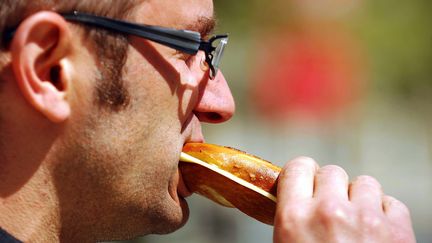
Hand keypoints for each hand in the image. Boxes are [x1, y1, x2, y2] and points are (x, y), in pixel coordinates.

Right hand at [274, 157, 414, 242]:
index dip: (302, 175)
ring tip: (356, 223)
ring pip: (364, 183)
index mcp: (295, 218)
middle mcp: (330, 212)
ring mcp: (368, 220)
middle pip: (332, 171)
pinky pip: (392, 204)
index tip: (305, 184)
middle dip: (331, 189)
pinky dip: (385, 215)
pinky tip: (377, 233)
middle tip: (331, 212)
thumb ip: (289, 217)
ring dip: (359, 199)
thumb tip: (289, 197)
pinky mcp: (399, 231)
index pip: (298, 166)